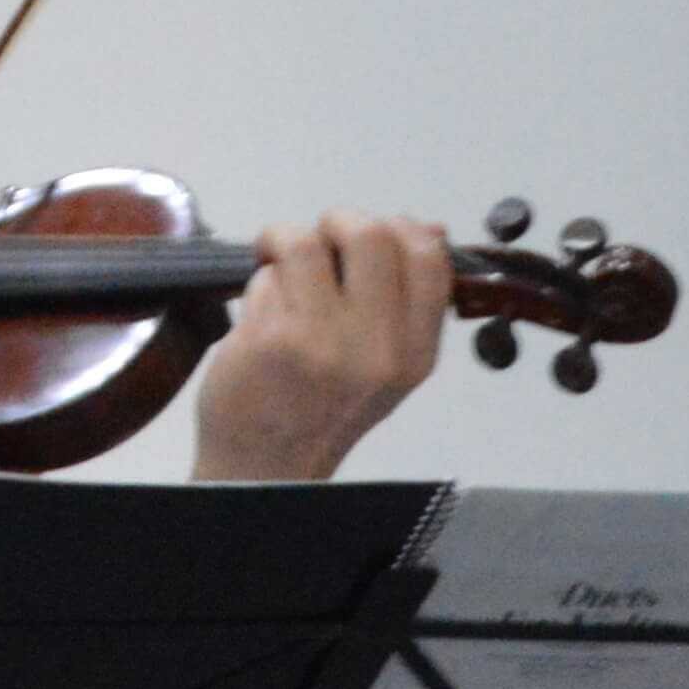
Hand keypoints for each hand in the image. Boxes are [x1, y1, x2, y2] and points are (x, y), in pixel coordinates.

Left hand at [189, 212, 455, 482]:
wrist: (266, 465)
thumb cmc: (322, 406)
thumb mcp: (385, 362)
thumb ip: (406, 298)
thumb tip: (428, 226)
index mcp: (415, 353)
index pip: (430, 258)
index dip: (398, 227)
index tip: (369, 235)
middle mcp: (378, 349)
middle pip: (371, 234)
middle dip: (336, 222)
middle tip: (317, 244)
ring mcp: (324, 343)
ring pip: (306, 243)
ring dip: (285, 243)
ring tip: (278, 266)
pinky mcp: (272, 340)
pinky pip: (267, 274)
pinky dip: (258, 278)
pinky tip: (258, 307)